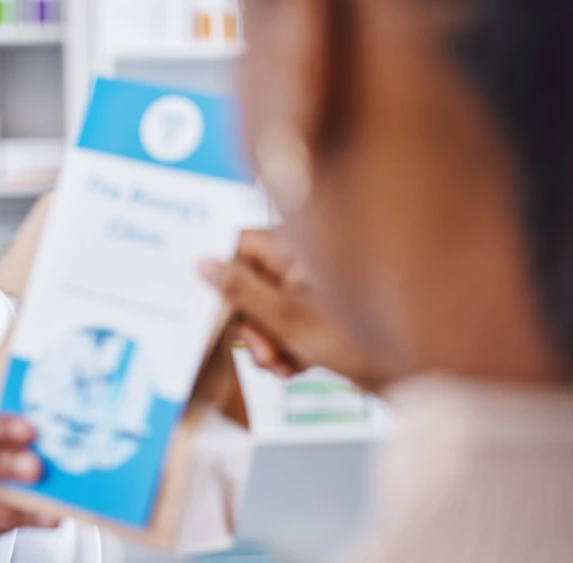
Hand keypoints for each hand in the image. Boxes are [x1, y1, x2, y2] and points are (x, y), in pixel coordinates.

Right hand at [200, 230, 400, 391]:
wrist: (418, 376)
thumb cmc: (361, 342)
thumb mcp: (286, 319)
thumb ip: (240, 291)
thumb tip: (202, 264)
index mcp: (296, 245)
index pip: (238, 244)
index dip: (222, 275)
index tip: (217, 307)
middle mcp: (304, 259)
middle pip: (249, 280)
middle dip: (249, 322)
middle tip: (262, 352)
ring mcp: (314, 285)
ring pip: (266, 306)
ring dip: (267, 341)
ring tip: (283, 365)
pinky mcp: (323, 311)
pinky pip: (288, 321)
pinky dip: (286, 345)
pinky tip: (297, 367)